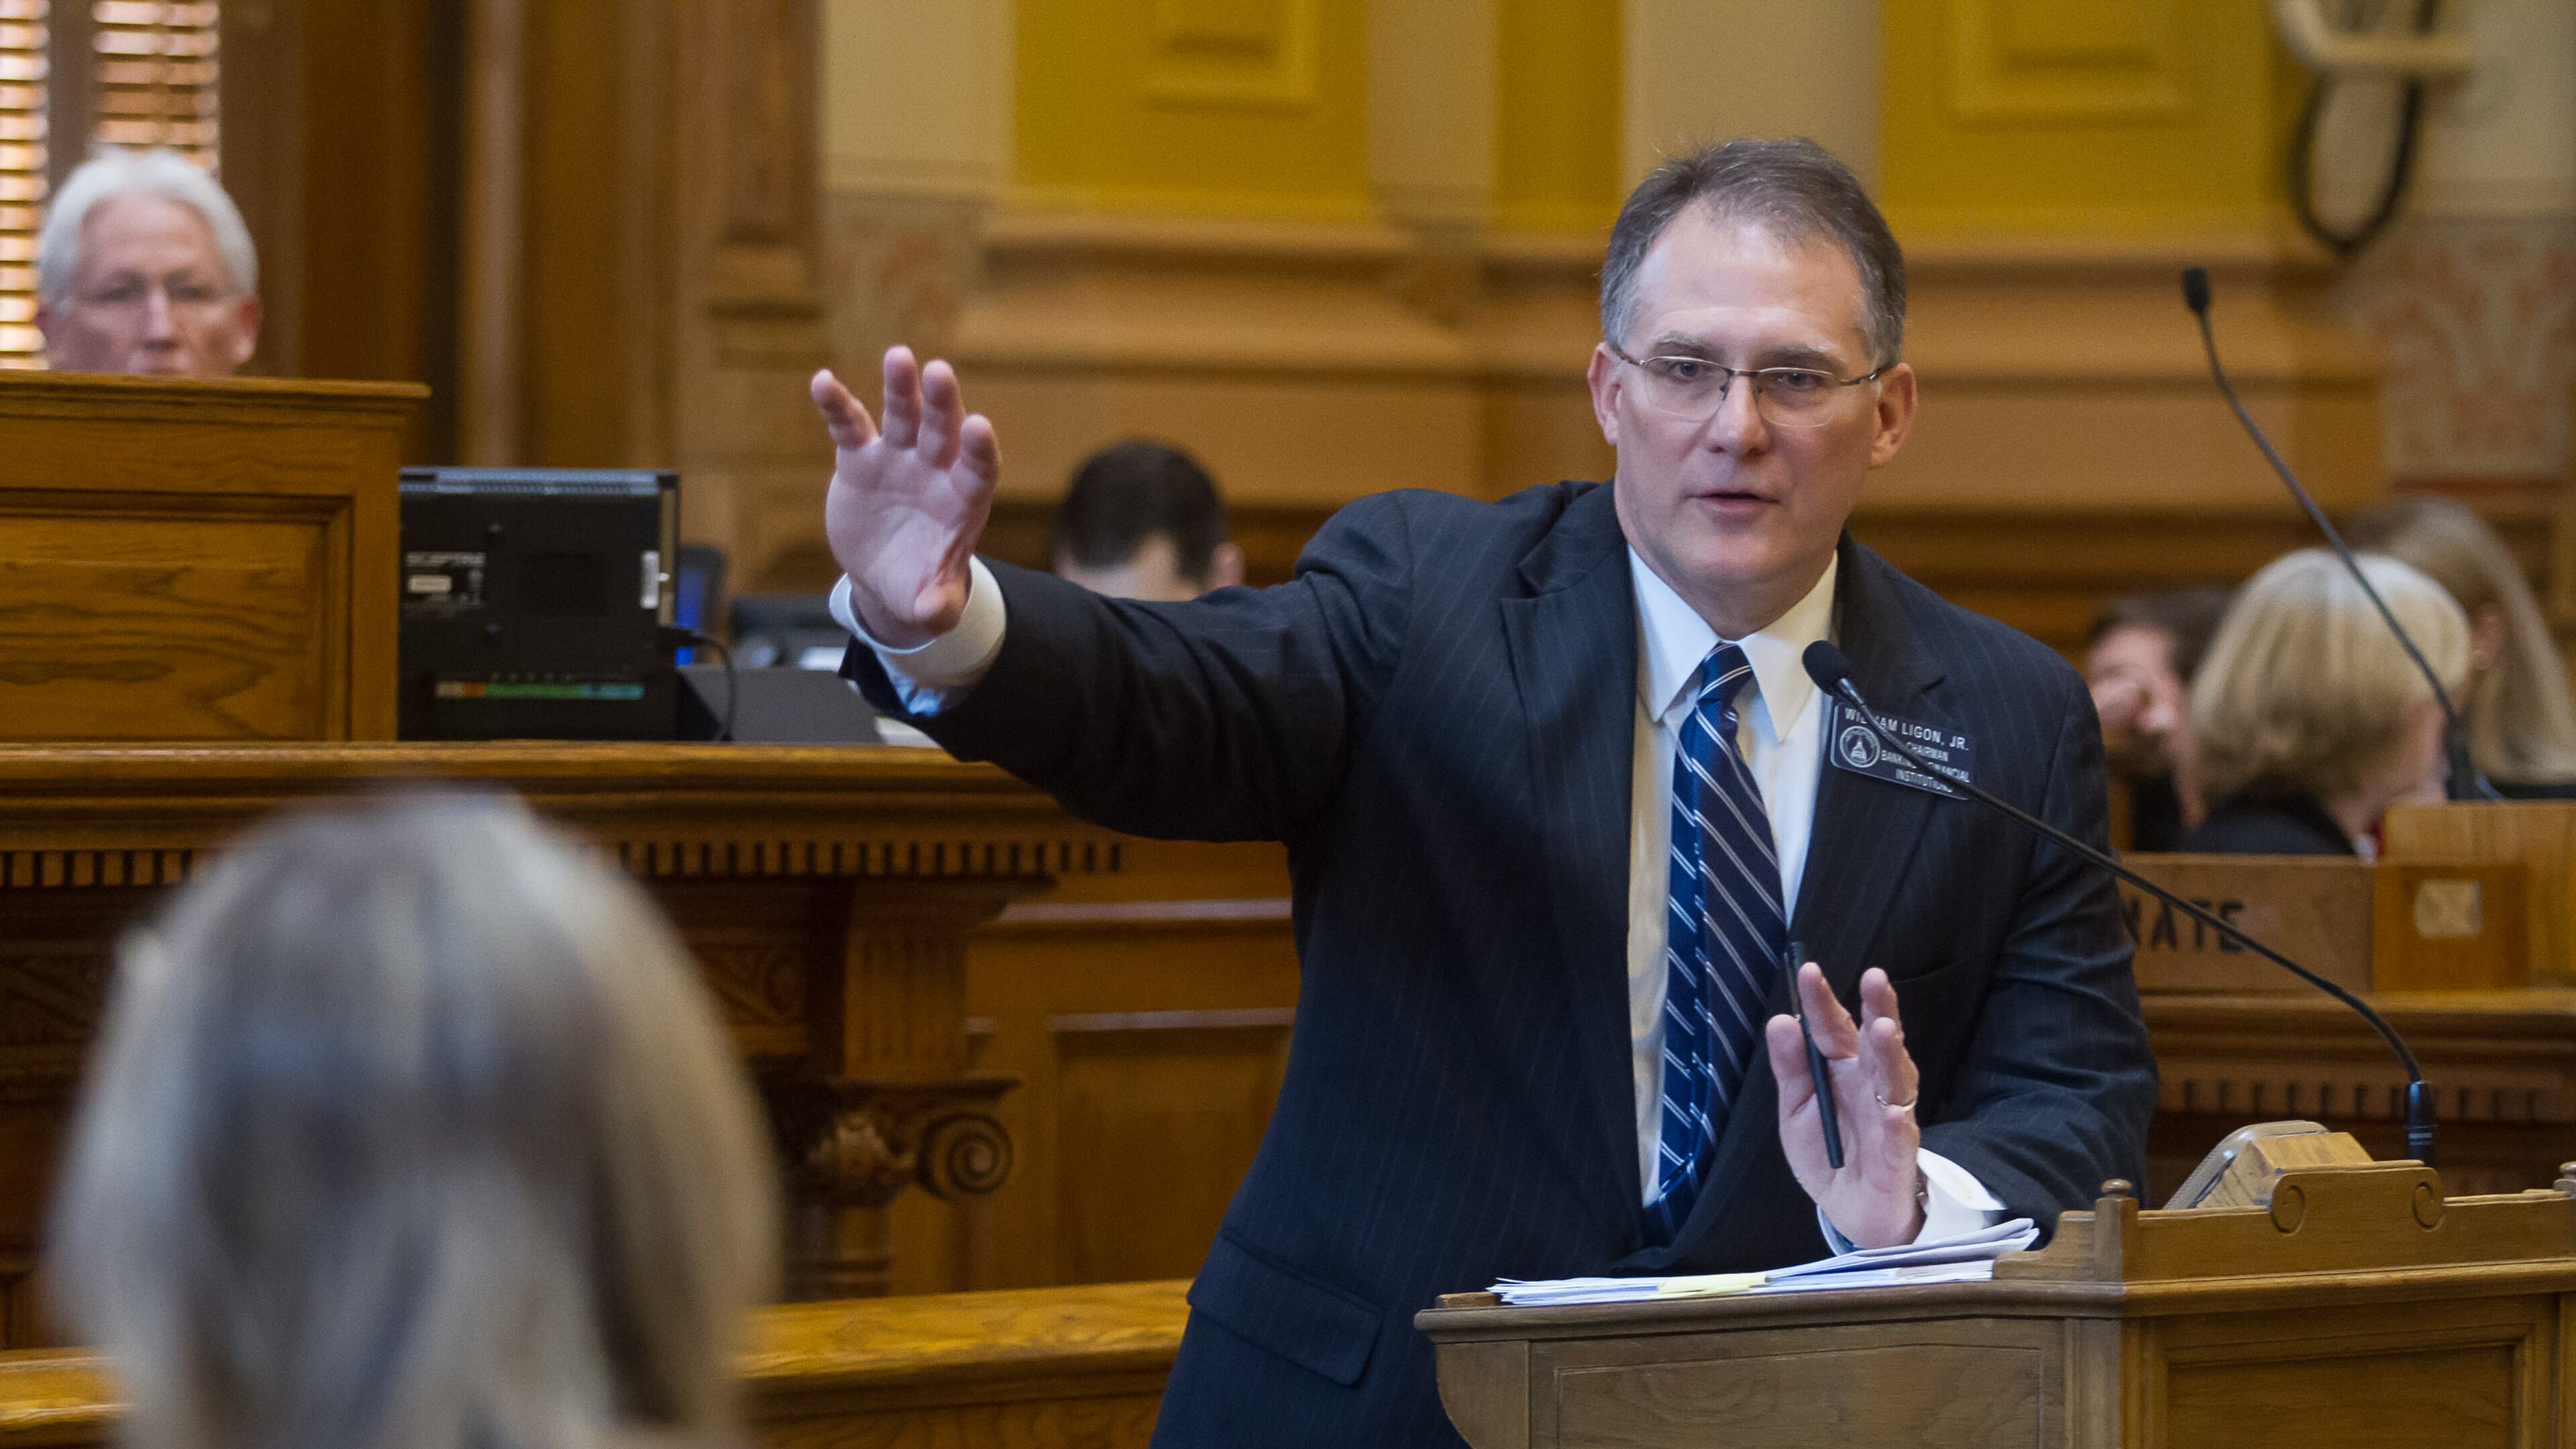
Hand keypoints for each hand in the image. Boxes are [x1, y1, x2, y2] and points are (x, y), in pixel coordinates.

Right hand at [811, 347, 1001, 647]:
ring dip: (900, 388)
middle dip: (942, 403)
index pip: (978, 469)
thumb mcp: (929, 604)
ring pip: (902, 417)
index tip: (979, 427)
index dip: (979, 450)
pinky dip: (837, 405)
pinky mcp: (860, 459)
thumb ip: (937, 605)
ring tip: (898, 357)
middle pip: (943, 430)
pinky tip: (822, 382)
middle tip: (939, 372)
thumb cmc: (920, 584)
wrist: (885, 573)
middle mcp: (934, 471)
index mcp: (962, 501)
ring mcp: (898, 459)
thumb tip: (935, 614)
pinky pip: (850, 426)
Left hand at [1764, 964, 1923, 1247]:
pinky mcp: (1898, 1155)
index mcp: (1842, 1069)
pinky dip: (1896, 1124)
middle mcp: (1870, 1085)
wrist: (1848, 1209)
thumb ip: (1790, 1068)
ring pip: (1896, 1079)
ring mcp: (1888, 1116)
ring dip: (1891, 1054)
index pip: (1833, 1028)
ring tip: (1883, 1029)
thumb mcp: (1795, 1109)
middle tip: (1874, 979)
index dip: (1822, 1001)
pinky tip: (1890, 1112)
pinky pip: (1899, 1137)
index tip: (1808, 971)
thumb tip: (1780, 1021)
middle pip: (1876, 1041)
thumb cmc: (1826, 1152)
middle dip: (1876, 1008)